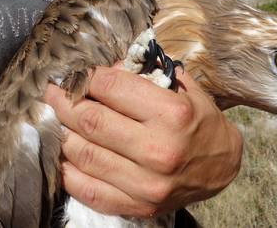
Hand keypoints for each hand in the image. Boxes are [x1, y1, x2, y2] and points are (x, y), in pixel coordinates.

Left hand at [44, 65, 242, 217]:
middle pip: (91, 121)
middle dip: (64, 102)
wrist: (222, 166)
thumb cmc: (201, 121)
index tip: (75, 75)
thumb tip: (104, 70)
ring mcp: (147, 183)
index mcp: (172, 114)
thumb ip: (146, 75)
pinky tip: (65, 154)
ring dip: (63, 133)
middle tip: (54, 94)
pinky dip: (68, 171)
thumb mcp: (183, 89)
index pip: (111, 88)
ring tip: (59, 120)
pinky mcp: (139, 205)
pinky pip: (88, 190)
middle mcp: (159, 150)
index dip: (86, 78)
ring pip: (83, 154)